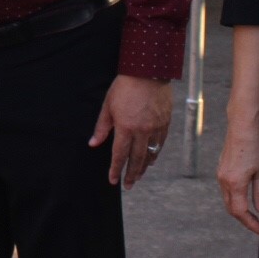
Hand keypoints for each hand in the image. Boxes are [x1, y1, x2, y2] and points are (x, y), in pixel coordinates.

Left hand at [89, 74, 172, 189]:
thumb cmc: (125, 87)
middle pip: (136, 159)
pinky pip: (160, 143)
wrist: (148, 72)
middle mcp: (142, 131)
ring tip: (138, 176)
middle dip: (131, 174)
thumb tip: (93, 143)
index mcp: (125, 127)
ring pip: (150, 154)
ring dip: (144, 167)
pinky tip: (151, 159)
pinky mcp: (165, 123)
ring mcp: (155, 128)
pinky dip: (155, 154)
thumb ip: (102, 127)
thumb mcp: (108, 105)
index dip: (115, 169)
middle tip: (128, 185)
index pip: (119, 155)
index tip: (112, 180)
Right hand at [216, 108, 258, 233]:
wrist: (242, 127)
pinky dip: (234, 198)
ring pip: (227, 200)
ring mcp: (220, 175)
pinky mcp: (221, 169)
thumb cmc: (254, 146)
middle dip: (243, 219)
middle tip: (257, 224)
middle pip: (231, 209)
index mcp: (235, 183)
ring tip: (252, 213)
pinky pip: (226, 190)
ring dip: (238, 209)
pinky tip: (244, 198)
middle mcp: (224, 181)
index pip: (240, 212)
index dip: (250, 223)